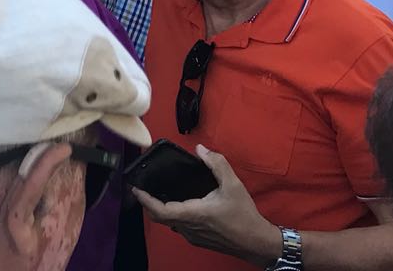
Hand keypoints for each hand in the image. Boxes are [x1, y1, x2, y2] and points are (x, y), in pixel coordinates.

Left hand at [134, 146, 281, 263]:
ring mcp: (193, 236)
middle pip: (160, 218)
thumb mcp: (233, 185)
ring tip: (158, 193)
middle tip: (143, 188)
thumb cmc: (244, 216)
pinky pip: (179, 227)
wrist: (257, 242)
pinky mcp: (199, 240)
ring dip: (160, 210)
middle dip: (148, 203)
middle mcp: (189, 227)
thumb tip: (201, 149)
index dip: (145, 200)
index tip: (135, 188)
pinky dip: (172, 215)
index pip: (160, 210)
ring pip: (169, 223)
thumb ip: (217, 164)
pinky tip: (178, 205)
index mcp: (193, 214)